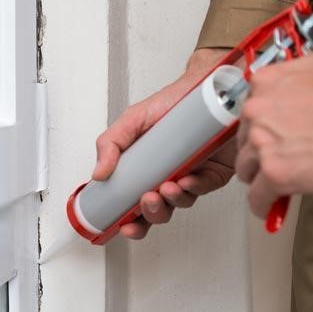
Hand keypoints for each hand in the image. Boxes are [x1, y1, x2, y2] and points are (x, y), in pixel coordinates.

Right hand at [93, 48, 234, 238]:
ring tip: (166, 188)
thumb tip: (98, 174)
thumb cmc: (171, 102)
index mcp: (147, 171)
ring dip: (172, 201)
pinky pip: (205, 188)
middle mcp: (169, 176)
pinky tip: (187, 181)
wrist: (202, 86)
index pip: (135, 204)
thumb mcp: (133, 120)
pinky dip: (195, 187)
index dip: (131, 220)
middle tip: (147, 200)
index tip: (124, 225)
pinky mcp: (214, 172)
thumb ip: (111, 143)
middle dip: (151, 213)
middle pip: (159, 210)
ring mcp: (191, 175)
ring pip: (181, 203)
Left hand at [235, 49, 312, 217]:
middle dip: (261, 153)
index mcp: (267, 82)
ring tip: (278, 187)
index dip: (264, 130)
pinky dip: (264, 206)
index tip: (274, 140)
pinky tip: (272, 209)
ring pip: (247, 170)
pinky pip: (258, 198)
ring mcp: (262, 142)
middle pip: (245, 142)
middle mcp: (257, 110)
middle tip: (282, 162)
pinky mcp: (275, 173)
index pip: (252, 113)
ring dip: (260, 179)